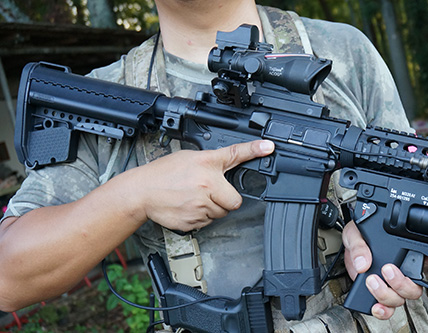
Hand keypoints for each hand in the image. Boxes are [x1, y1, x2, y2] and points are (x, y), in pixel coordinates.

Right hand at [122, 140, 273, 230]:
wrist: (141, 191)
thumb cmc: (163, 173)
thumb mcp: (190, 158)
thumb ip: (212, 162)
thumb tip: (230, 163)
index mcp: (207, 165)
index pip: (235, 154)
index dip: (254, 150)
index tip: (268, 147)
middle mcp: (207, 185)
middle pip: (234, 201)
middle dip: (226, 200)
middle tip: (211, 193)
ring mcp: (201, 205)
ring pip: (221, 214)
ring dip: (213, 209)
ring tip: (195, 198)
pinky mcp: (193, 221)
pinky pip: (207, 223)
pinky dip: (201, 217)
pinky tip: (189, 207)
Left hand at [342, 221, 427, 319]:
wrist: (346, 249)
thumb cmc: (357, 237)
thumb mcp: (356, 233)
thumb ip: (360, 245)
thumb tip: (363, 263)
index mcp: (403, 252)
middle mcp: (402, 272)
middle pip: (414, 288)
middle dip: (402, 284)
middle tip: (387, 270)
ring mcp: (391, 286)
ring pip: (401, 300)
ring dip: (388, 295)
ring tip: (372, 281)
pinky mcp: (379, 295)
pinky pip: (387, 310)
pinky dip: (383, 312)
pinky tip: (376, 306)